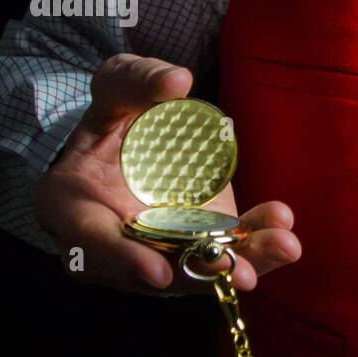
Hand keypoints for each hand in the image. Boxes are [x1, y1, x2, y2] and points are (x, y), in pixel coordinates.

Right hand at [34, 53, 300, 293]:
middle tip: (242, 274)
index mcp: (73, 206)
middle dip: (200, 274)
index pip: (92, 242)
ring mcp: (157, 250)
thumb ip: (136, 82)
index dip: (124, 261)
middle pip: (155, 270)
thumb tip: (176, 82)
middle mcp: (114, 244)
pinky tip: (285, 237)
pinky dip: (255, 248)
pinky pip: (224, 253)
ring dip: (242, 263)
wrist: (134, 140)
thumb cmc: (114, 116)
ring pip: (196, 269)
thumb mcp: (115, 88)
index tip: (158, 272)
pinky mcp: (195, 244)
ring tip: (283, 246)